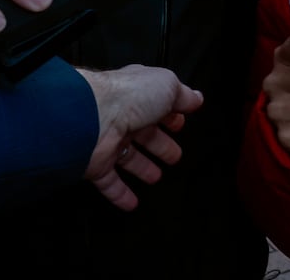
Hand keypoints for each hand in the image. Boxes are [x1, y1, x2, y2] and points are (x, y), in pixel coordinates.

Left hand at [77, 65, 203, 210]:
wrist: (92, 117)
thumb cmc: (128, 97)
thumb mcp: (168, 86)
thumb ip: (184, 95)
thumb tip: (197, 98)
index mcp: (139, 95)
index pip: (158, 106)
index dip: (171, 116)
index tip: (181, 124)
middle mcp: (123, 117)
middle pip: (145, 134)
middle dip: (160, 144)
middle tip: (174, 155)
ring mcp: (109, 141)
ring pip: (128, 158)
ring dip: (142, 168)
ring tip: (155, 177)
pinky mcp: (98, 165)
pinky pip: (109, 183)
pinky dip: (120, 194)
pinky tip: (131, 202)